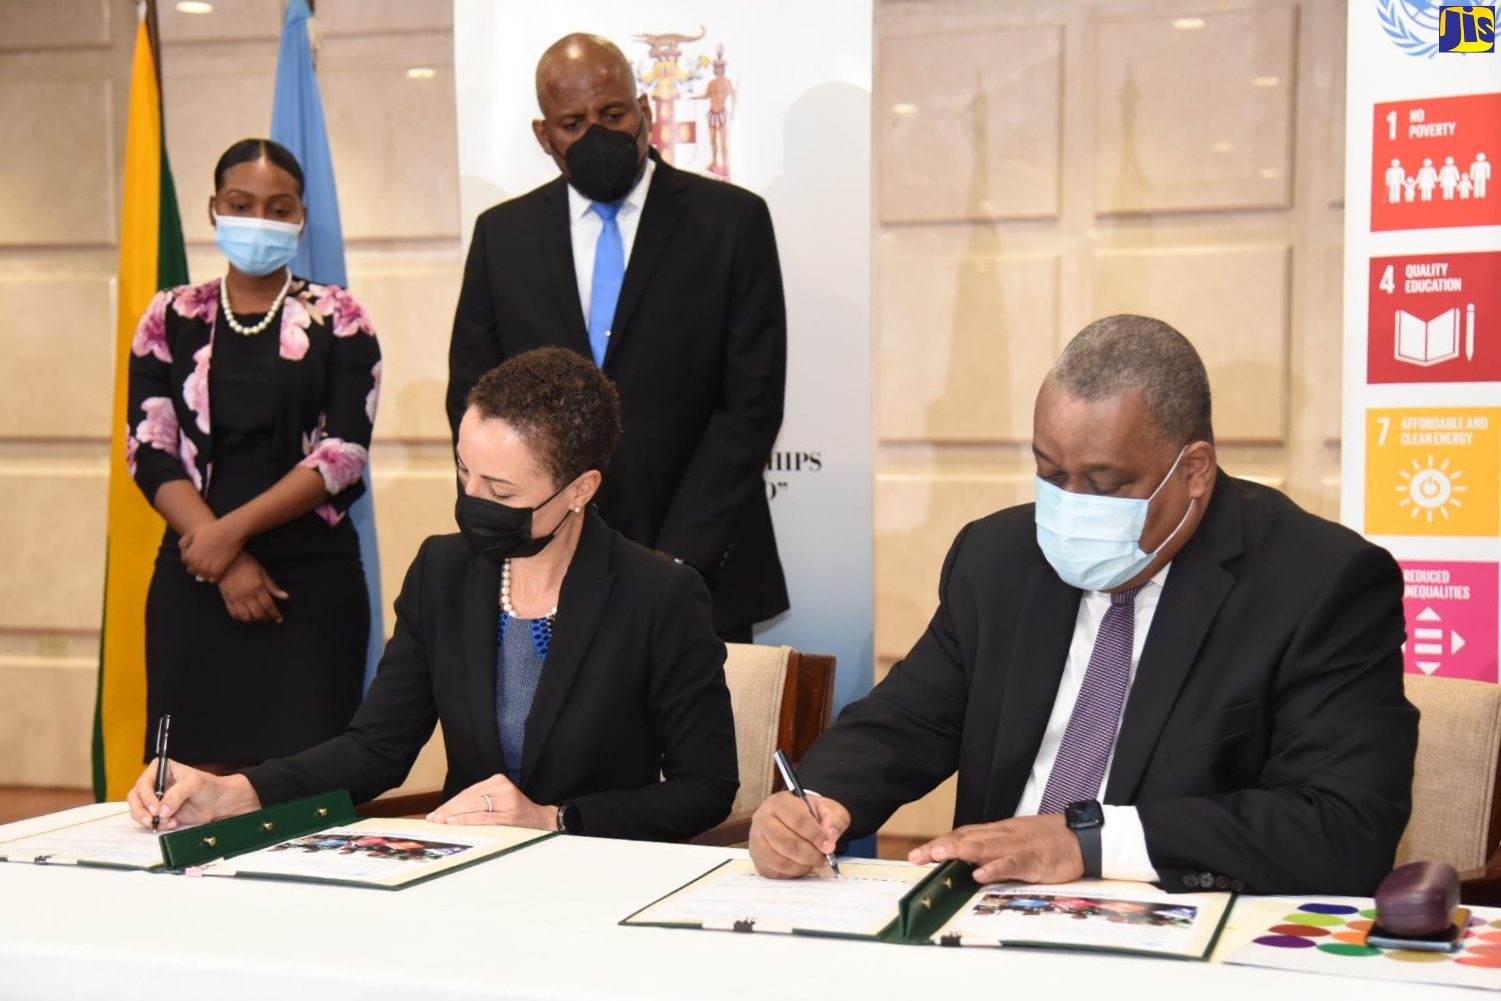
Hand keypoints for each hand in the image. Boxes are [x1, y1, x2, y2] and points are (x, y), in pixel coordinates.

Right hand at [126, 759, 260, 830]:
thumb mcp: (194, 784)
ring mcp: (155, 799)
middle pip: (135, 797)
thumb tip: (162, 809)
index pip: (144, 783)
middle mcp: (155, 784)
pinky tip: (172, 823)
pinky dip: (158, 825)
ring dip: (149, 819)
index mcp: (161, 770)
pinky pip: (149, 821)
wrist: (218, 802)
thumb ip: (176, 794)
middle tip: (152, 819)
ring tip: (167, 822)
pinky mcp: (160, 813)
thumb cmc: (209, 786)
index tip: (156, 808)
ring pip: (138, 810)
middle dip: (141, 810)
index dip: (146, 796)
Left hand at [179, 516, 246, 581]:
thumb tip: (183, 551)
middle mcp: (196, 565)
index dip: (193, 555)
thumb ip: (184, 541)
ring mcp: (207, 570)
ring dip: (206, 571)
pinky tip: (219, 567)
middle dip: (198, 564)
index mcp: (189, 555)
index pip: (186, 561)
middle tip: (208, 557)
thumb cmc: (212, 530)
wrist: (230, 532)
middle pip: (193, 570)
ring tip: (213, 563)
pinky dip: (215, 576)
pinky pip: (213, 580)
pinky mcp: (218, 573)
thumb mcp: (194, 531)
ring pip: (203, 576)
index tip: (202, 551)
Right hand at [217, 552, 287, 623]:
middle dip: (266, 618)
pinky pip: (234, 614)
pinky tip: (247, 616)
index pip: (268, 606)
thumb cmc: (246, 563)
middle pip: (258, 614)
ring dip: (254, 620)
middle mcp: (246, 594)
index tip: (279, 619)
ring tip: (259, 617)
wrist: (227, 560)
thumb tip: (285, 597)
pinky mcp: (227, 599)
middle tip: (270, 617)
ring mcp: (236, 598)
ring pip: (246, 617)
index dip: (275, 614)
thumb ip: (273, 587)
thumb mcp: (262, 572)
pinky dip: (242, 618)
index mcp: (257, 587)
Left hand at [427, 774, 555, 829]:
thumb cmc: (516, 811)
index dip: (450, 803)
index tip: (437, 812)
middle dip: (449, 809)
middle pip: (468, 798)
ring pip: (473, 806)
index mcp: (498, 780)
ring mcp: (506, 800)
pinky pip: (482, 818)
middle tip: (434, 818)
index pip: (468, 792)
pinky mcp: (508, 814)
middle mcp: (502, 787)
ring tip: (441, 822)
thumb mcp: (499, 799)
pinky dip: (466, 820)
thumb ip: (479, 801)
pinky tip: (454, 822)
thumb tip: (449, 811)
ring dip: (454, 815)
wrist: (541, 819)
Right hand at [749, 790, 848, 877]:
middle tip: (824, 858)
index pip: (798, 821)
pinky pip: (776, 872)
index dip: (816, 836)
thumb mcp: (825, 808)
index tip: (829, 846)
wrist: (790, 817)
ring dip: (803, 865)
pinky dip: (792, 873)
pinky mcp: (757, 858)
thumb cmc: (806, 812)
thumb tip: (831, 836)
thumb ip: (834, 819)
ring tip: (813, 861)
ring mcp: (757, 840)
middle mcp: (763, 820)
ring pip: (781, 861)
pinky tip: (801, 865)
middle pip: (788, 843)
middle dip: (811, 855)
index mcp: (779, 802)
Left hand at [907, 814, 1082, 884]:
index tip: (918, 853)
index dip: (940, 842)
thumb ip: (994, 849)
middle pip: (966, 839)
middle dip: (940, 847)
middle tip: (917, 857)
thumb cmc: (1048, 841)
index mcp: (998, 832)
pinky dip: (995, 868)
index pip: (963, 834)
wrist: (1081, 837)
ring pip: (984, 847)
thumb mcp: (1016, 840)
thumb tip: (969, 861)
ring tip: (938, 857)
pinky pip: (1011, 864)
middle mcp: (1002, 836)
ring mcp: (1017, 847)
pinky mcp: (1033, 860)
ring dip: (959, 851)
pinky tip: (980, 874)